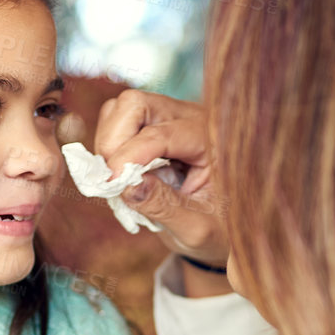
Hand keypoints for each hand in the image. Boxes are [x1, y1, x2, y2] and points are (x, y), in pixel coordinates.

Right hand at [93, 89, 229, 267]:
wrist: (224, 228)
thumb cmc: (219, 229)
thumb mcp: (197, 229)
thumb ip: (165, 206)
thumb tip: (127, 185)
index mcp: (213, 141)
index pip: (162, 133)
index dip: (130, 155)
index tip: (111, 183)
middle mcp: (192, 119)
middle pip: (136, 104)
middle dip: (114, 139)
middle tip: (112, 178)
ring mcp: (171, 118)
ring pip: (123, 109)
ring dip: (110, 143)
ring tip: (119, 179)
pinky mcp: (154, 125)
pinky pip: (118, 122)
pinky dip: (110, 146)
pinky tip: (122, 174)